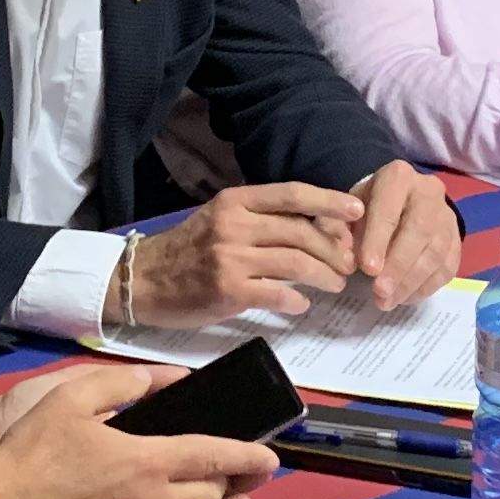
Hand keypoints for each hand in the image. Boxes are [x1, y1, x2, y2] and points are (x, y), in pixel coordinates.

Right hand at [0, 363, 279, 498]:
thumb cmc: (31, 454)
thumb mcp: (70, 399)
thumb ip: (118, 384)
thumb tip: (154, 379)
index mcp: (146, 460)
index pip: (214, 458)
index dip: (248, 457)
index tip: (271, 457)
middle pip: (213, 498)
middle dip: (235, 486)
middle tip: (245, 476)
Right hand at [123, 181, 363, 325]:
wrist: (142, 280)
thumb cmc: (188, 250)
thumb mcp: (222, 220)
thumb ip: (262, 220)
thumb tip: (317, 226)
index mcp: (236, 201)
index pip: (293, 194)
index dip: (330, 201)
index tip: (357, 211)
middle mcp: (234, 224)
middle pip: (302, 231)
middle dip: (334, 249)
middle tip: (349, 264)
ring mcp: (230, 257)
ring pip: (296, 262)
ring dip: (324, 276)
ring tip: (335, 284)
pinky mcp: (227, 290)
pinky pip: (277, 294)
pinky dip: (296, 300)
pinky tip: (301, 304)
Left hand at [348, 163, 460, 310]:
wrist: (400, 202)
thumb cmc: (367, 207)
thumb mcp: (346, 209)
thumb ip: (337, 228)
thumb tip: (345, 256)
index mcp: (397, 177)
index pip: (389, 209)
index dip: (378, 240)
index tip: (367, 269)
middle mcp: (428, 192)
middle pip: (419, 231)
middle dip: (398, 266)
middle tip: (380, 292)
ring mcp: (447, 217)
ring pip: (435, 252)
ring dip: (410, 282)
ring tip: (387, 301)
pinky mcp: (457, 240)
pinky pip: (447, 267)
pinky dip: (426, 287)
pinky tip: (405, 297)